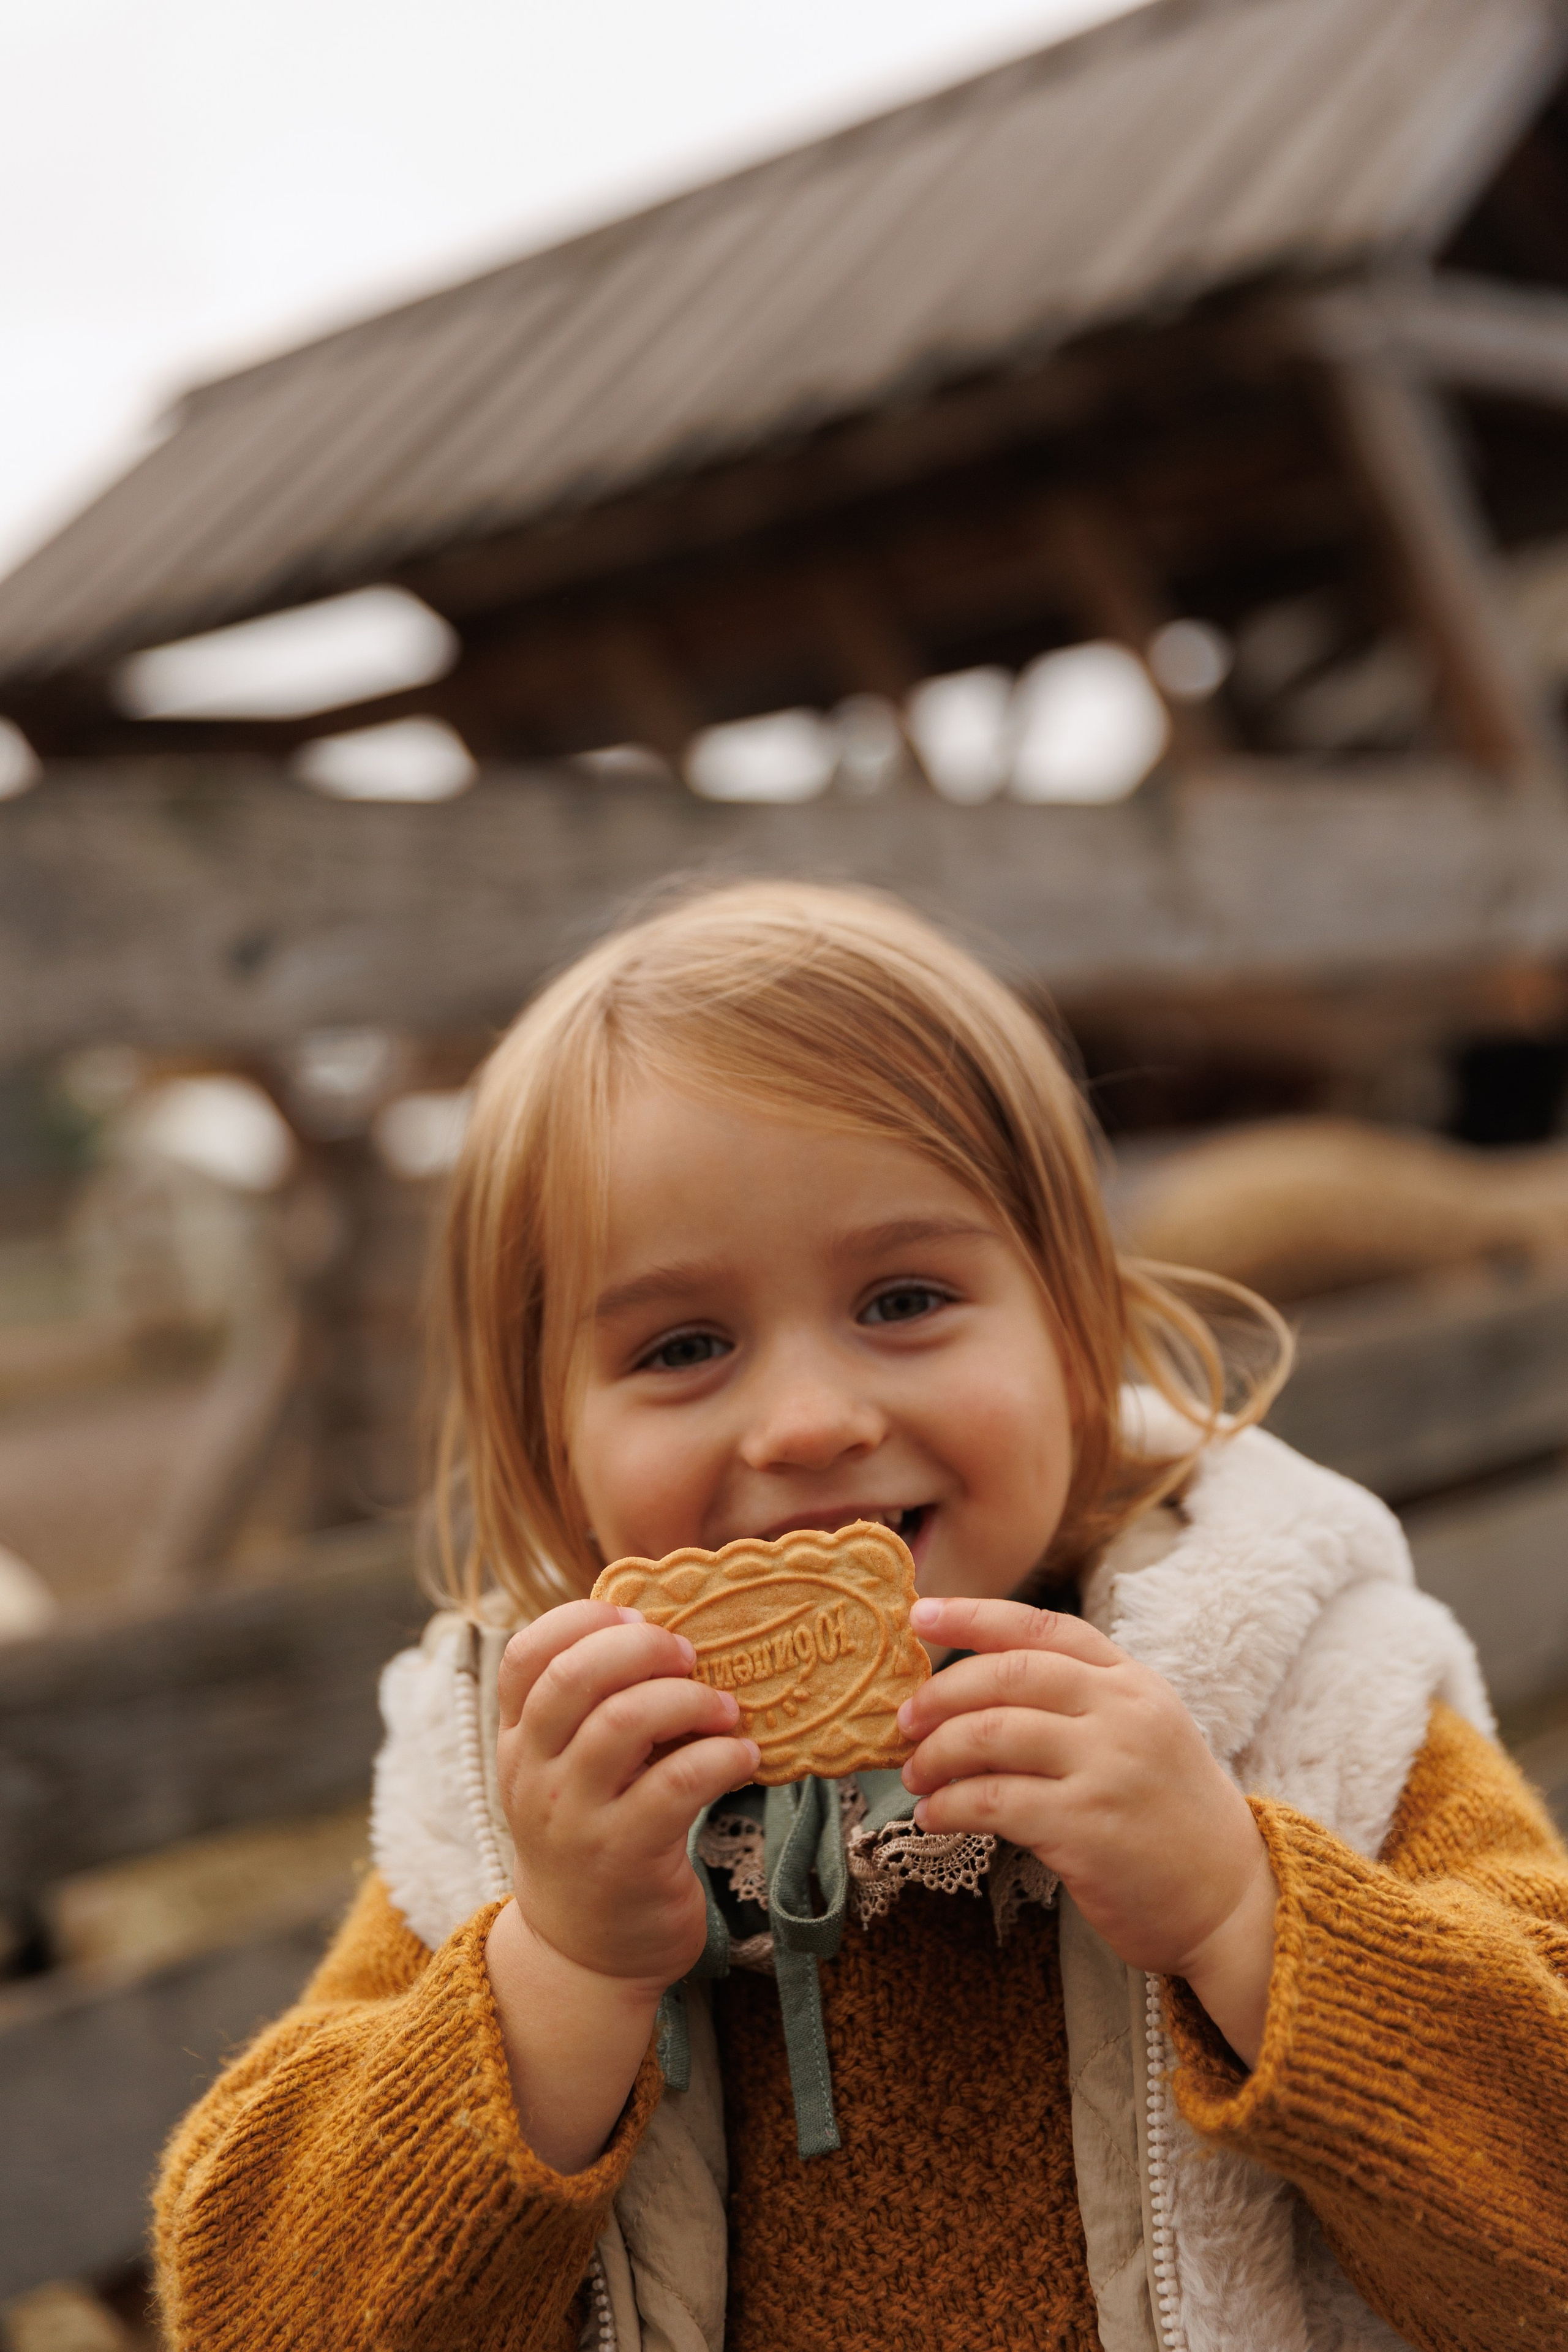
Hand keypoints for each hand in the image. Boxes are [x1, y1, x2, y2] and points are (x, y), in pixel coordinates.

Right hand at [498, 1597, 758, 1991]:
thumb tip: (672, 1635)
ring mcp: (574, 1818)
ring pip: (623, 1723)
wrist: (585, 1953)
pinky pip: (676, 1785)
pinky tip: (744, 1757)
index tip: (635, 1613)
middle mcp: (534, 1775)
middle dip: (639, 1647)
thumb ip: (597, 1712)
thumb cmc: (595, 1839)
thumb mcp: (572, 1773)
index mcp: (519, 1742)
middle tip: (689, 1653)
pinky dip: (720, 1758)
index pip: (526, 1655)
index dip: (580, 1619)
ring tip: (726, 1709)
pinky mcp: (624, 1856)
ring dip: (689, 1700)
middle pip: (571, 1678)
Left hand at [898, 1595, 1276, 2063]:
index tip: (918, 1614)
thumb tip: (976, 1689)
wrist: (1233, 1902)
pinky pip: (993, 1802)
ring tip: (915, 1775)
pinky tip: (935, 1816)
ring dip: (937, 1754)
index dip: (973, 1615)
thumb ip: (1082, 1701)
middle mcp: (1122, 1713)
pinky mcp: (1086, 1828)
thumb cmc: (1172, 1818)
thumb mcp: (1145, 1733)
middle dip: (942, 1692)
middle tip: (905, 1718)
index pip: (1042, 1628)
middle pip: (1007, 1675)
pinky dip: (950, 1807)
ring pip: (991, 1735)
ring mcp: (1106, 1768)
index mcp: (1133, 1683)